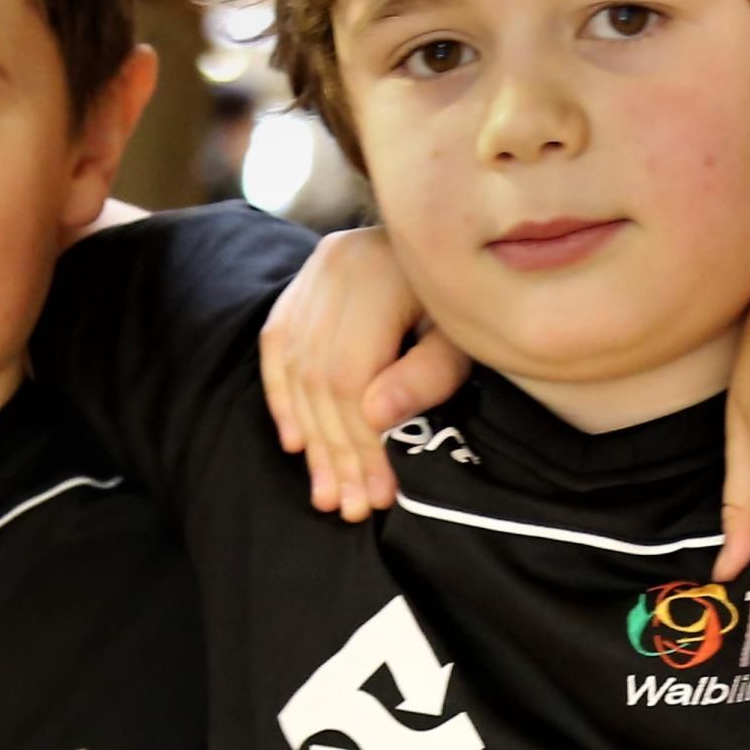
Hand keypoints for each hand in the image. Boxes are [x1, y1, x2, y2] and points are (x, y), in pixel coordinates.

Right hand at [256, 228, 467, 519]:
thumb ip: (427, 376)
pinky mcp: (302, 285)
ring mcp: (313, 273)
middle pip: (318, 377)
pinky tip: (296, 444)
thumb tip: (374, 418)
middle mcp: (334, 266)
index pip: (350, 376)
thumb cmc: (472, 298)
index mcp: (379, 272)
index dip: (360, 442)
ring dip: (310, 438)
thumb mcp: (464, 337)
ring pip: (294, 369)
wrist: (460, 243)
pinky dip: (282, 398)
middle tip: (351, 507)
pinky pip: (277, 347)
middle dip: (335, 451)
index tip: (379, 495)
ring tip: (328, 493)